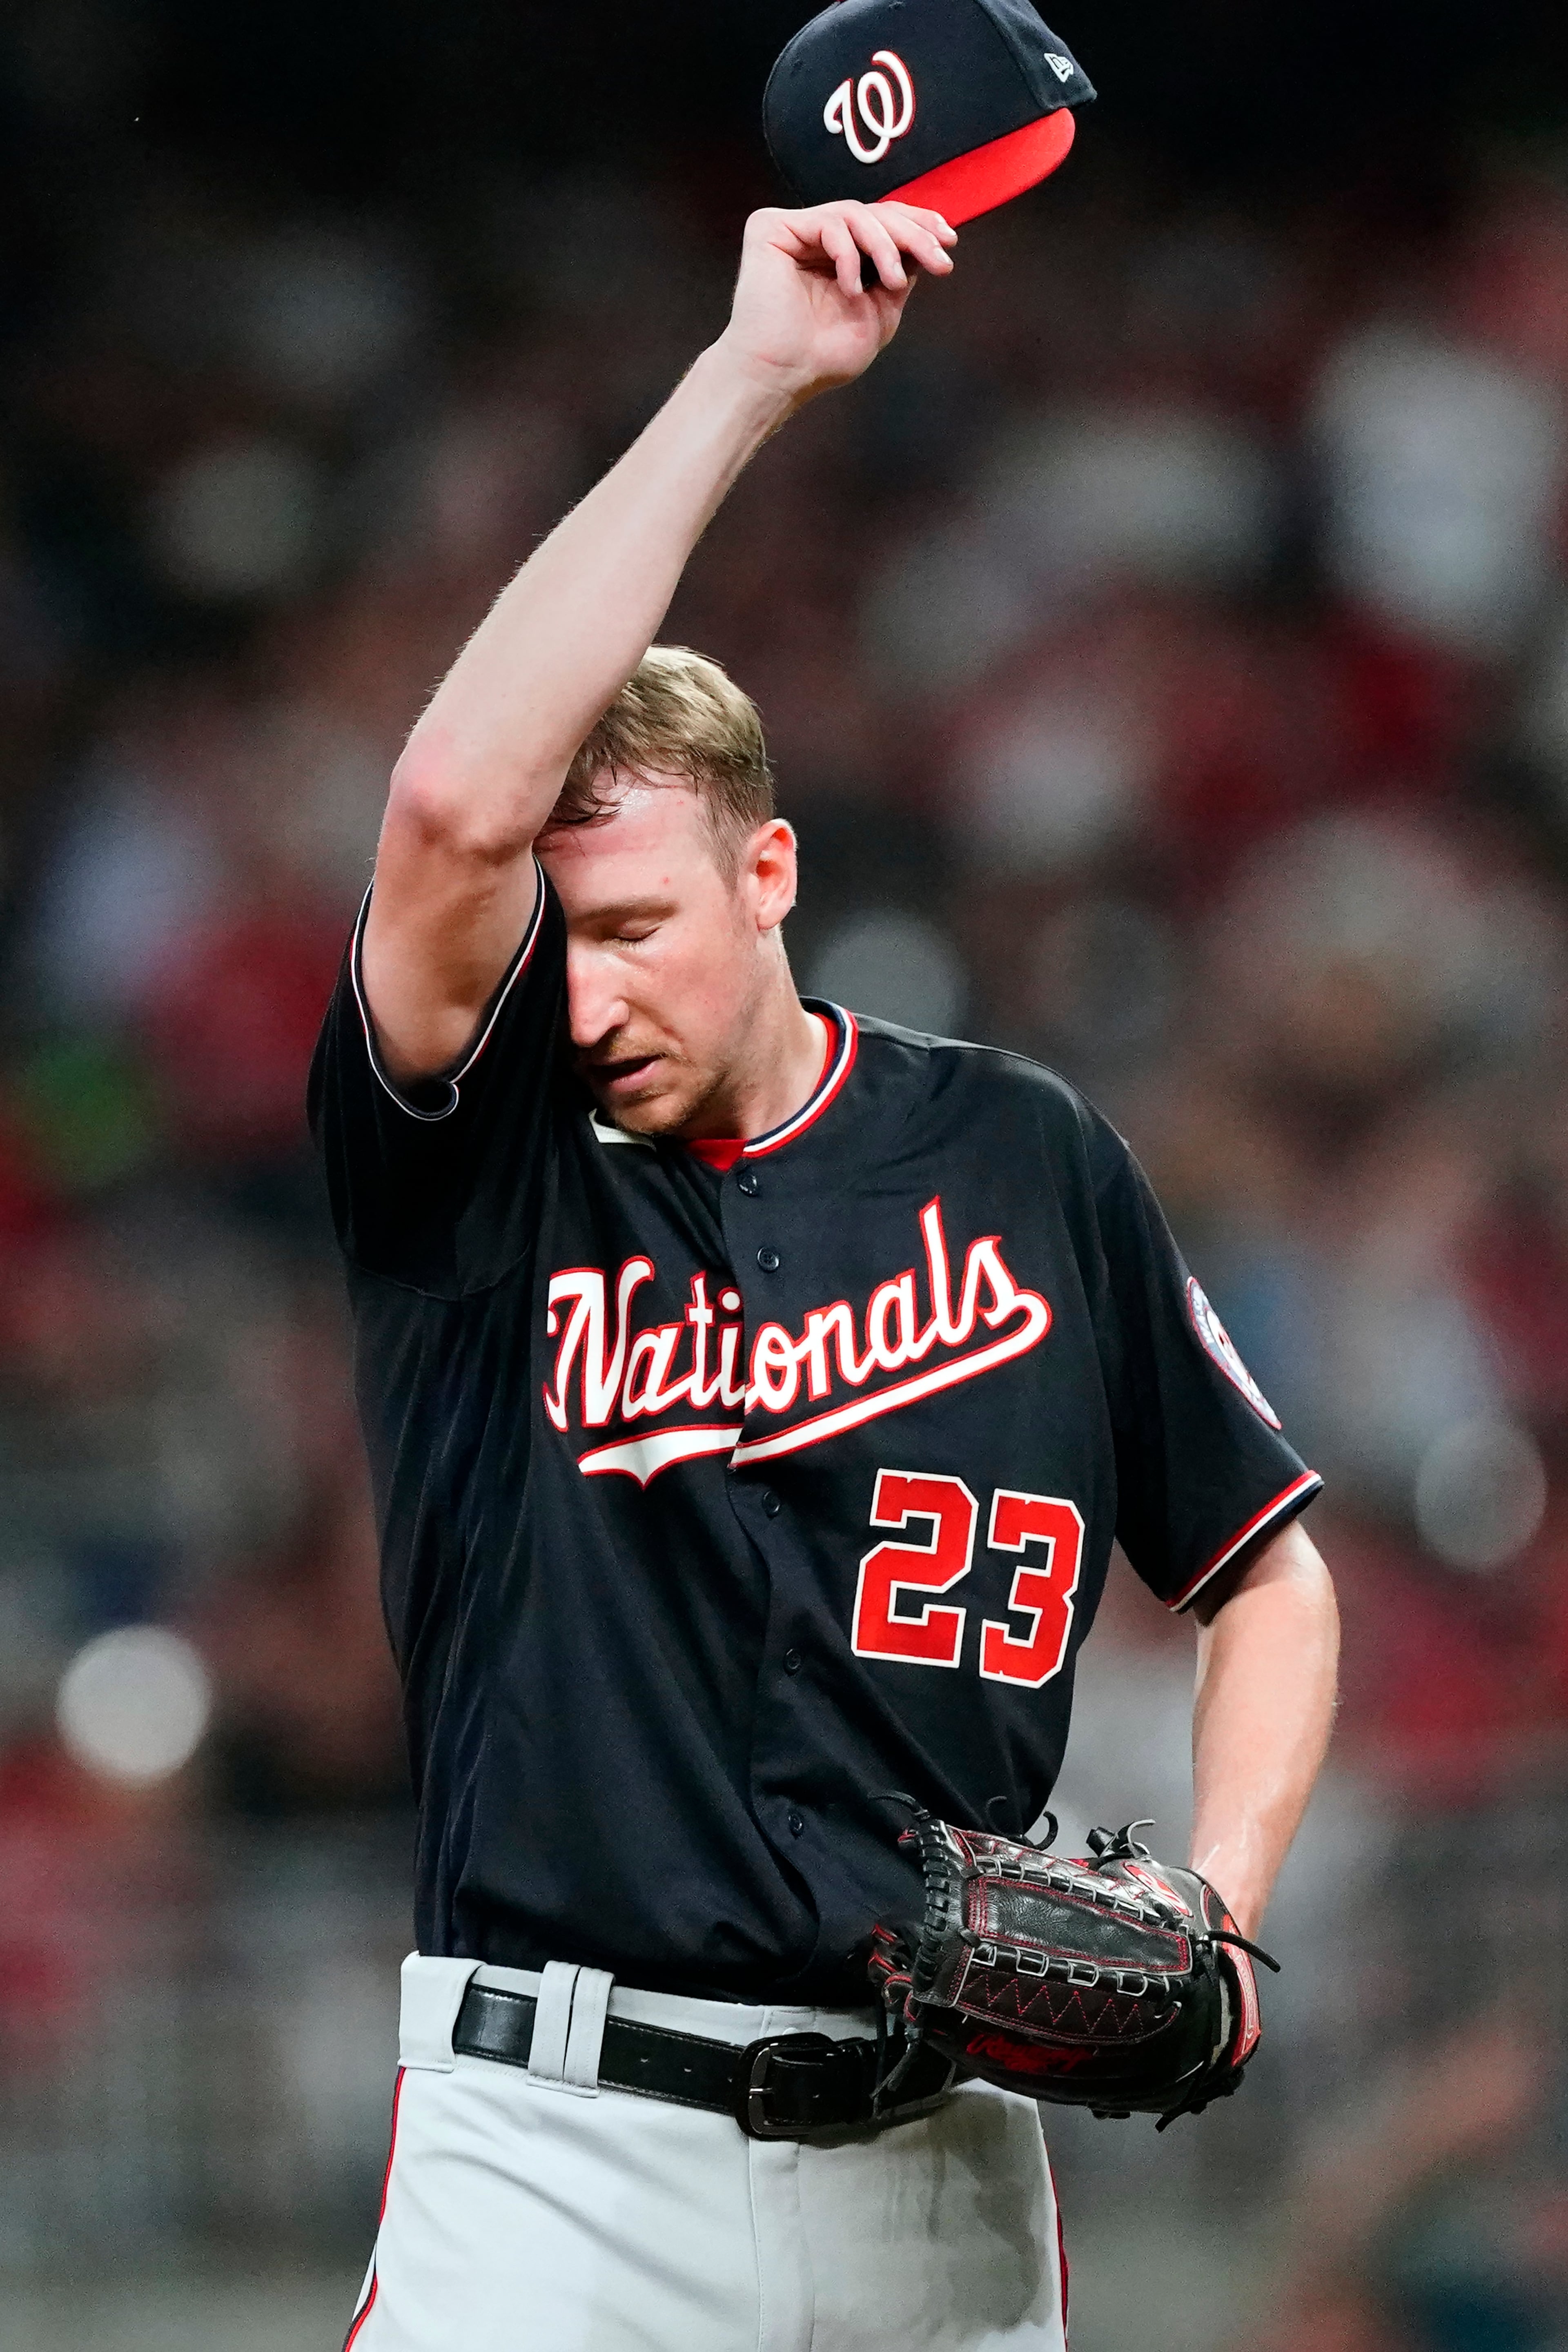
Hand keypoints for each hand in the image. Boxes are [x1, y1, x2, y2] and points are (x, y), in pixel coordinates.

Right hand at [716, 201, 956, 408]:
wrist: (780, 377)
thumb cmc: (821, 358)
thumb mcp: (879, 316)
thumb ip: (899, 279)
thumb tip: (926, 246)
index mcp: (840, 258)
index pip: (882, 225)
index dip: (918, 225)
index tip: (949, 241)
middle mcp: (817, 240)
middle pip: (874, 213)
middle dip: (912, 233)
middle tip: (937, 257)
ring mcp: (795, 232)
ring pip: (855, 214)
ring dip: (884, 246)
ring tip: (894, 281)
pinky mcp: (771, 228)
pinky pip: (826, 222)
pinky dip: (847, 253)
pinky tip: (850, 288)